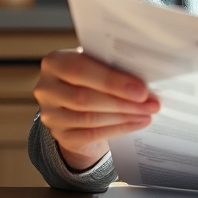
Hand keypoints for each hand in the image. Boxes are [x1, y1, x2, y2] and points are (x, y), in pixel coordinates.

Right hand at [33, 48, 159, 170]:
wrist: (74, 104)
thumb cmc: (91, 77)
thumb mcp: (95, 65)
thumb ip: (111, 66)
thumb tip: (145, 78)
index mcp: (54, 62)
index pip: (80, 70)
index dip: (112, 81)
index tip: (142, 90)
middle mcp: (46, 88)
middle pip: (85, 98)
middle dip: (123, 102)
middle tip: (152, 104)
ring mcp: (50, 114)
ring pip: (90, 118)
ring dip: (124, 116)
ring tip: (148, 113)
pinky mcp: (60, 135)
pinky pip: (92, 134)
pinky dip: (118, 129)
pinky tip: (137, 123)